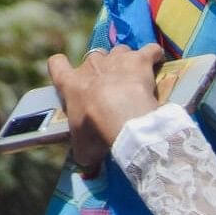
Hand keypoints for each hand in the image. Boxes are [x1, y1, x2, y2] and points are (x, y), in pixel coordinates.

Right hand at [47, 44, 163, 168]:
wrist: (122, 117)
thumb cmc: (96, 131)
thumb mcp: (83, 148)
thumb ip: (83, 151)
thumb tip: (87, 165)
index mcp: (71, 84)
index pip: (56, 65)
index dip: (61, 67)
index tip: (67, 72)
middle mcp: (91, 66)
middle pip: (93, 57)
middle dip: (101, 68)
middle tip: (112, 86)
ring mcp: (116, 59)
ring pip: (120, 51)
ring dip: (126, 60)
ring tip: (135, 76)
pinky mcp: (139, 60)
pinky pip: (150, 50)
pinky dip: (155, 54)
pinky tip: (159, 62)